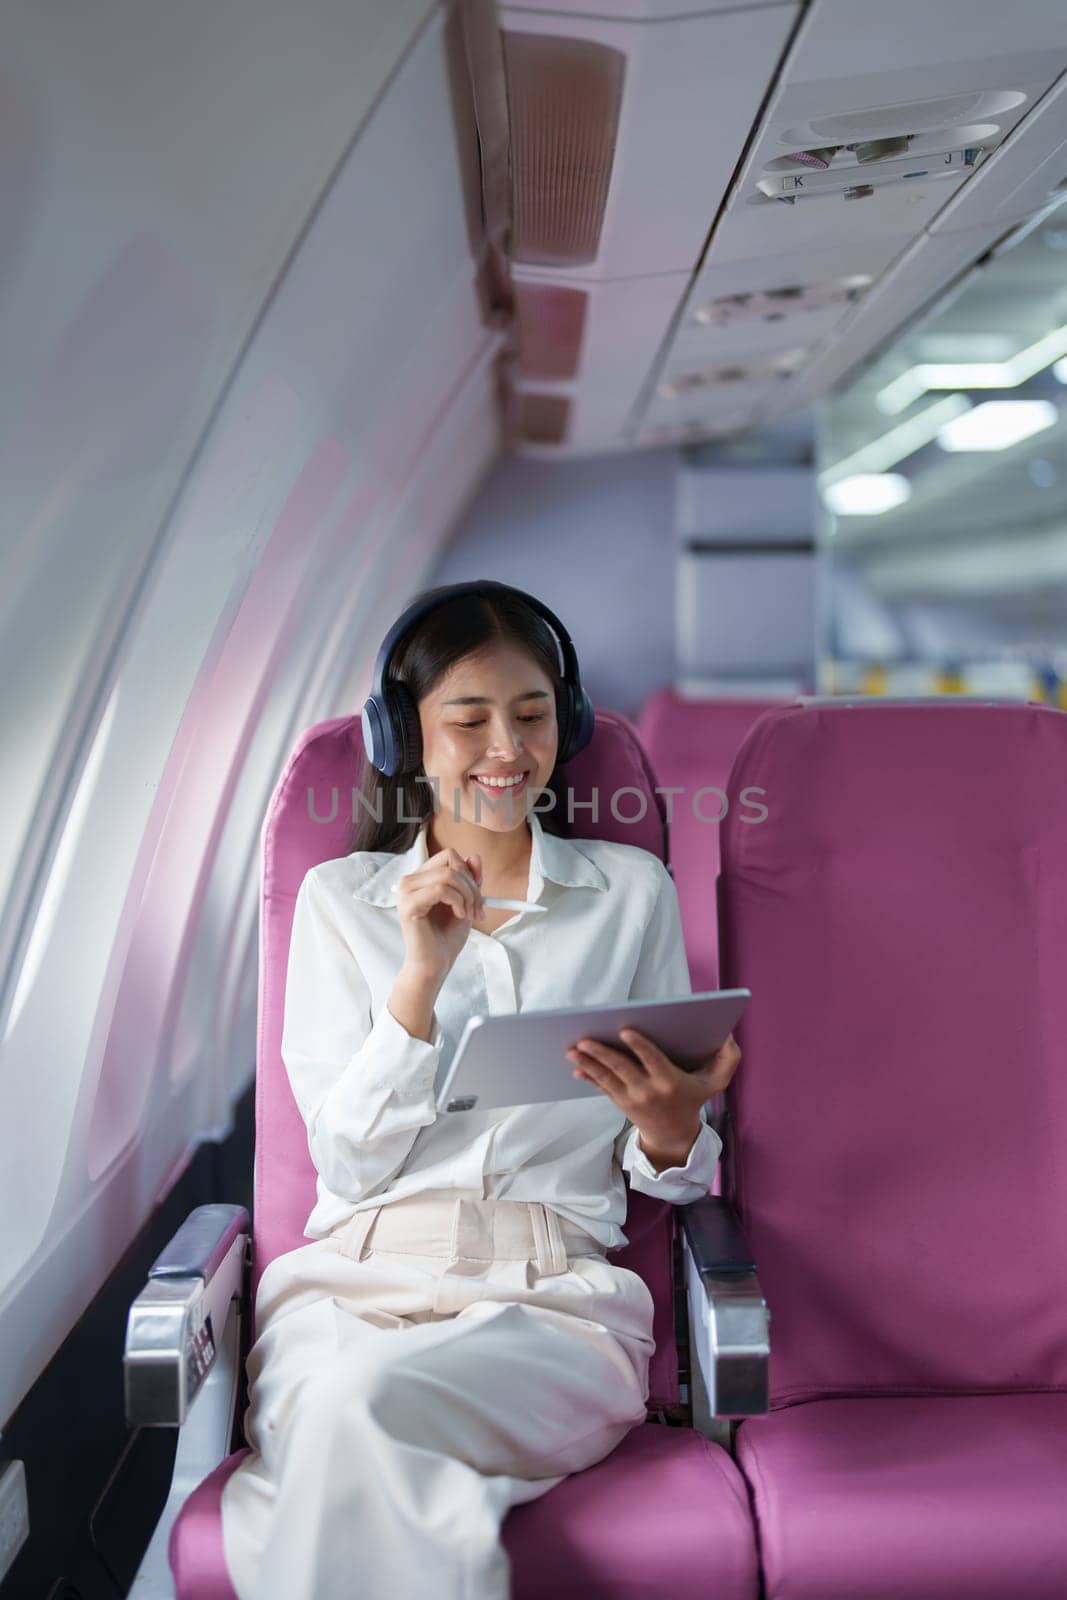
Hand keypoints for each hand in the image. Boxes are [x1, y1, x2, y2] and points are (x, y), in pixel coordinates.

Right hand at [396, 846, 486, 979]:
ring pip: (448, 875)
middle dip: (471, 885)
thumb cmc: (446, 936)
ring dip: (467, 895)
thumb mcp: (465, 901)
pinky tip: (458, 916)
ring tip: (467, 914)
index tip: (478, 895)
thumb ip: (469, 879)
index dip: (469, 872)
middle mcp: (409, 881)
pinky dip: (457, 902)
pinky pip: (441, 889)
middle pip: (450, 863)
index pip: (449, 856)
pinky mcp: (408, 905)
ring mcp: (405, 892)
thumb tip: (475, 857)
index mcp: (421, 878)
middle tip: (477, 909)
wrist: (436, 963)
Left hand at [565, 1029, 741, 1154]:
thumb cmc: (693, 1100)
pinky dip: (588, 1077)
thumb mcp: (715, 1084)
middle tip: (585, 1039)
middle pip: (622, 1069)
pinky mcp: (620, 1102)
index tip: (625, 1030)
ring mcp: (631, 1099)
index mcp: (670, 1082)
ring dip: (588, 1064)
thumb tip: (728, 1035)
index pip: (652, 1061)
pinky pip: (601, 1088)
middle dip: (602, 1054)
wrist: (674, 1136)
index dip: (639, 1046)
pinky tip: (576, 1067)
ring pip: (606, 1078)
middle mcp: (648, 1091)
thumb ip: (728, 1060)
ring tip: (572, 1050)